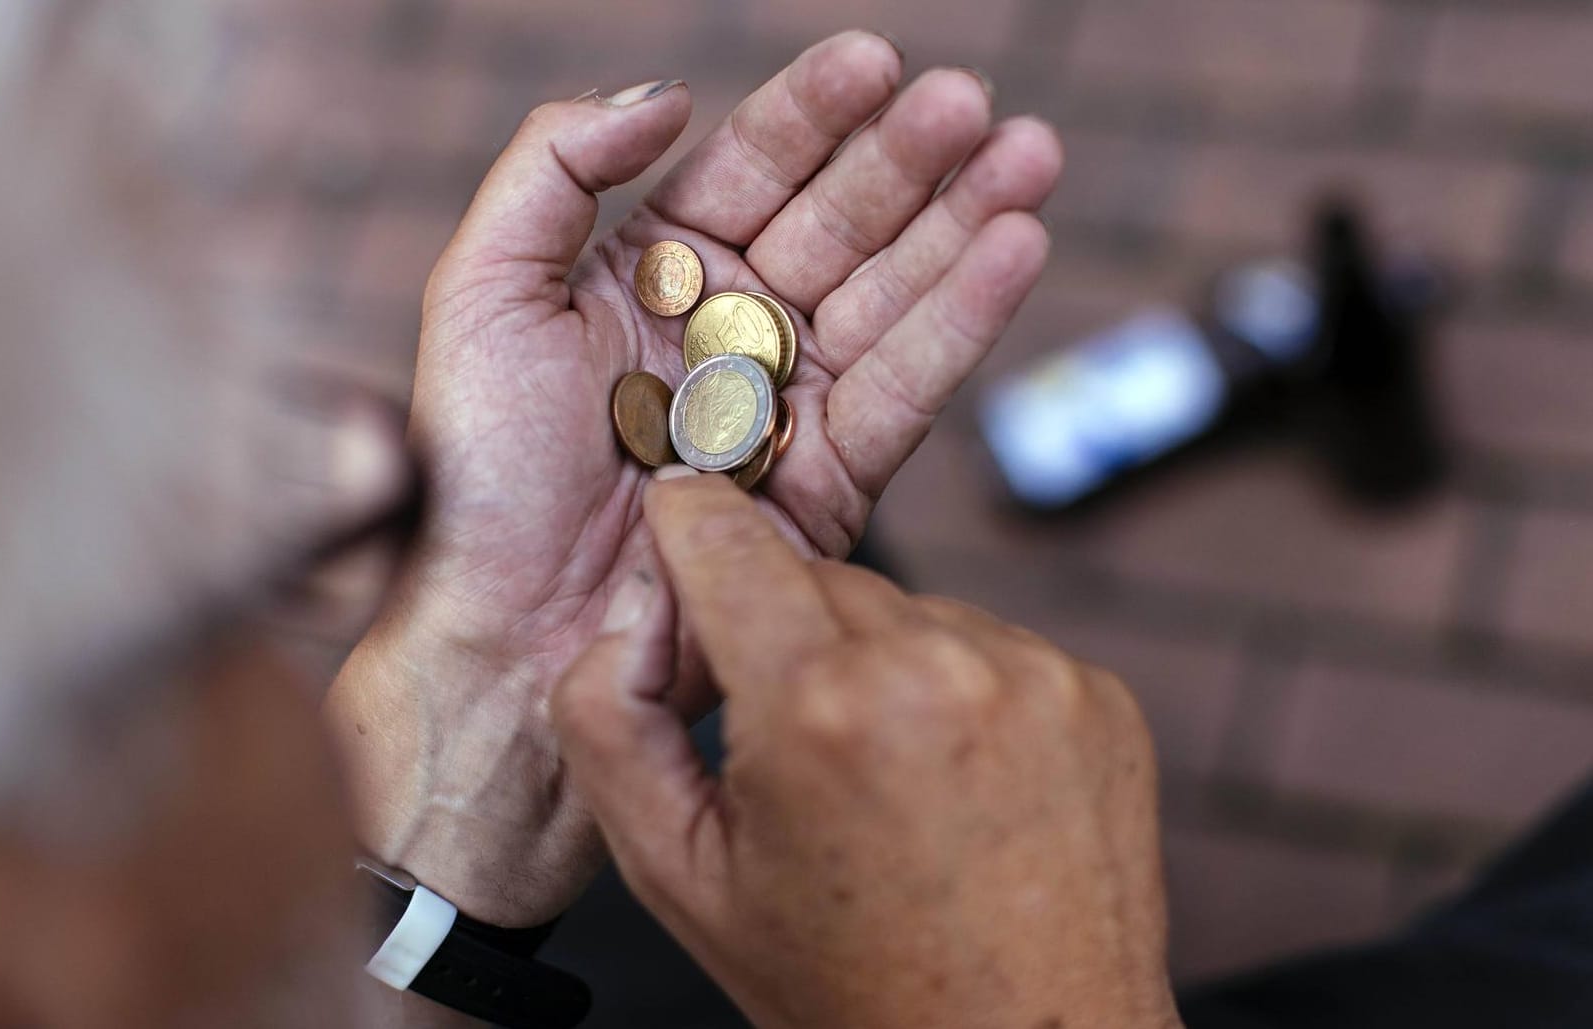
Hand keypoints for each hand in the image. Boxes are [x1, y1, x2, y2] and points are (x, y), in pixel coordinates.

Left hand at [326, 32, 1061, 924]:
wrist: (504, 629)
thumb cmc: (475, 471)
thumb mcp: (482, 291)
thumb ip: (555, 167)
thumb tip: (668, 93)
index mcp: (651, 276)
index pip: (751, 170)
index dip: (815, 115)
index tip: (876, 60)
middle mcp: (730, 331)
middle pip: (839, 223)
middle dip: (909, 161)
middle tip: (969, 103)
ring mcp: (787, 403)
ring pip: (892, 294)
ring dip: (964, 223)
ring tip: (1029, 154)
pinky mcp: (831, 481)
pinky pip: (907, 387)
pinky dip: (965, 320)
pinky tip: (1015, 249)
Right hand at [553, 471, 1179, 1028]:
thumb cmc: (850, 985)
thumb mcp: (679, 877)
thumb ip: (611, 729)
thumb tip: (622, 626)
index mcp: (818, 707)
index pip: (725, 537)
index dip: (687, 527)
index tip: (680, 521)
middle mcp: (936, 667)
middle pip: (814, 578)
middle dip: (783, 634)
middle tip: (790, 745)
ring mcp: (1032, 674)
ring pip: (905, 607)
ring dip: (876, 662)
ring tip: (884, 781)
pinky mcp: (1095, 691)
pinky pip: (987, 643)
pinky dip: (957, 689)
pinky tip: (953, 782)